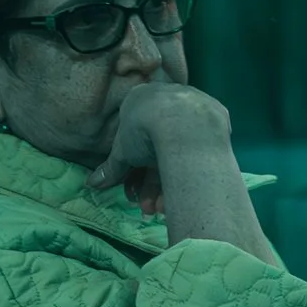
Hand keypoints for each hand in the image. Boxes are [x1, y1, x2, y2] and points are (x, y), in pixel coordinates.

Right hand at [89, 79, 233, 219]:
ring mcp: (195, 107)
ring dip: (168, 184)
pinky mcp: (216, 118)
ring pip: (179, 151)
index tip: (134, 192)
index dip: (134, 170)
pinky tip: (184, 195)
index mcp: (144, 99)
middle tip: (149, 208)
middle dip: (151, 184)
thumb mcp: (122, 152)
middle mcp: (170, 98)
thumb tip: (90, 184)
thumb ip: (110, 168)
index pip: (137, 140)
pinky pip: (200, 147)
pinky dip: (190, 171)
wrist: (183, 122)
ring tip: (162, 209)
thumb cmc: (143, 131)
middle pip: (159, 148)